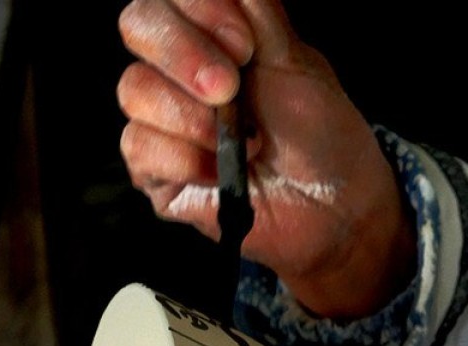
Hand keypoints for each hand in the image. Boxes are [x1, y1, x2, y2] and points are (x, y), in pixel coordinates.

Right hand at [117, 0, 415, 317]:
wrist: (332, 205)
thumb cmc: (318, 135)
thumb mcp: (293, 57)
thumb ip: (253, 7)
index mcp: (208, 37)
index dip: (199, 9)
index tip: (246, 46)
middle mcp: (177, 75)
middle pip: (137, 27)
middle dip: (185, 55)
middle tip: (230, 90)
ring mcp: (162, 125)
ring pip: (135, 91)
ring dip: (194, 118)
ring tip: (244, 144)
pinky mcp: (158, 177)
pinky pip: (141, 149)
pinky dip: (186, 159)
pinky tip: (222, 173)